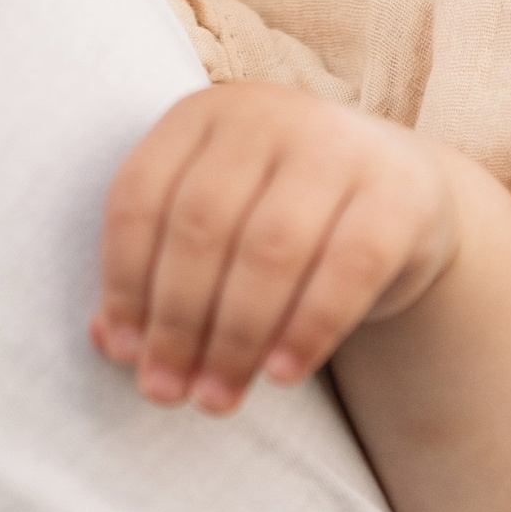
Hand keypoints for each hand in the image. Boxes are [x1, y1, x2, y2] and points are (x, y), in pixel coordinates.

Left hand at [95, 84, 464, 415]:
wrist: (401, 197)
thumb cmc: (279, 221)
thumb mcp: (215, 231)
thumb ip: (156, 275)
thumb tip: (109, 341)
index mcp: (202, 114)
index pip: (141, 196)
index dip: (124, 280)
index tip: (123, 350)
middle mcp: (267, 113)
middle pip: (202, 226)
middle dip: (176, 321)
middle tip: (165, 392)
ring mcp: (339, 144)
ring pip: (271, 249)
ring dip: (234, 337)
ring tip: (215, 398)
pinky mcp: (401, 192)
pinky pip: (349, 268)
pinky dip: (309, 328)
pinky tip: (281, 375)